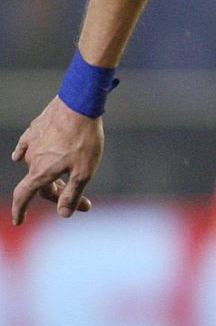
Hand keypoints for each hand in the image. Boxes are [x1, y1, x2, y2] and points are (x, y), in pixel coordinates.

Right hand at [11, 97, 101, 223]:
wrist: (78, 104)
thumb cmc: (84, 139)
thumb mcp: (84, 172)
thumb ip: (72, 194)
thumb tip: (62, 214)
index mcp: (40, 172)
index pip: (24, 195)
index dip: (20, 210)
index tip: (19, 221)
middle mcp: (31, 159)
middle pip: (41, 184)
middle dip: (61, 196)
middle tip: (85, 204)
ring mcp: (32, 143)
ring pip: (39, 165)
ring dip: (54, 176)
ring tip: (74, 179)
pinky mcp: (35, 129)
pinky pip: (26, 146)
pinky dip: (25, 154)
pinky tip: (19, 155)